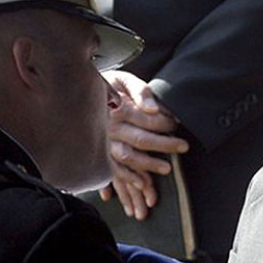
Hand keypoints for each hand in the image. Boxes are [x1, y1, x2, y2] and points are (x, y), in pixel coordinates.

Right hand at [102, 71, 189, 219]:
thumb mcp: (123, 80)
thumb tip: (153, 108)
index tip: (177, 123)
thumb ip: (140, 90)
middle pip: (141, 139)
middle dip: (165, 144)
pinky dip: (128, 177)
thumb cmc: (107, 86)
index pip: (148, 119)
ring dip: (148, 164)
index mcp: (118, 109)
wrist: (78, 95)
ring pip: (128, 157)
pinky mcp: (99, 153)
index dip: (166, 122)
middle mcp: (110, 128)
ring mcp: (104, 143)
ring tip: (167, 168)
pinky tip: (142, 183)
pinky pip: (113, 169)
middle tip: (184, 146)